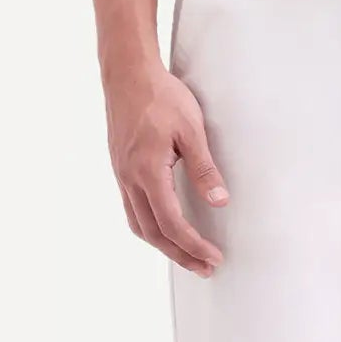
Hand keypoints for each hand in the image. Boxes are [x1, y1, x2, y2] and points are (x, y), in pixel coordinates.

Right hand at [104, 59, 228, 274]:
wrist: (127, 74)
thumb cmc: (160, 96)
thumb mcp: (191, 130)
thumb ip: (204, 168)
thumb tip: (219, 202)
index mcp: (148, 171)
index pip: (171, 222)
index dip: (192, 245)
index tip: (212, 257)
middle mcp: (129, 179)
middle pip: (153, 233)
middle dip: (180, 255)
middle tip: (204, 267)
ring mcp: (121, 175)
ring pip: (138, 225)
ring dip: (163, 245)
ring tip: (186, 255)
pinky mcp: (120, 169)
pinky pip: (132, 210)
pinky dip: (149, 227)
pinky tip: (163, 228)